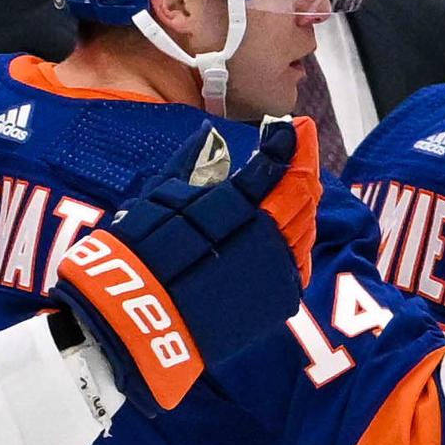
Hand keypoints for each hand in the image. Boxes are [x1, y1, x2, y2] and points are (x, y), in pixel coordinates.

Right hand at [47, 119, 317, 410]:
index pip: (276, 166)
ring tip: (297, 181)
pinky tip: (290, 226)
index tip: (295, 126)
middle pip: (301, 196)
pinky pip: (298, 261)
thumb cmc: (139, 254)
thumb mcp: (160, 198)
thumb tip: (209, 135)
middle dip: (302, 167)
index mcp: (236, 207)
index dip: (290, 142)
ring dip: (303, 202)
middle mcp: (265, 238)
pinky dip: (297, 239)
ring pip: (305, 228)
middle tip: (300, 148)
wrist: (140, 318)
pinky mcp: (280, 300)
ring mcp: (277, 271)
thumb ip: (193, 165)